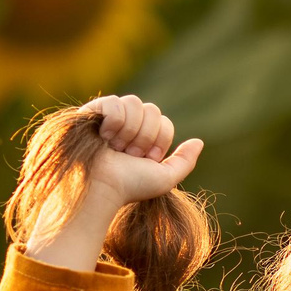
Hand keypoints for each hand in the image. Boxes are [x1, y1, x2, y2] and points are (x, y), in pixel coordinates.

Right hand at [24, 94, 202, 269]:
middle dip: (145, 136)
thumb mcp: (164, 178)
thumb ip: (184, 161)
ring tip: (115, 148)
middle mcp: (127, 126)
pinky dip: (114, 122)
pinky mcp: (92, 112)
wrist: (100, 188)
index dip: (159, 141)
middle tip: (129, 155)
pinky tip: (103, 137)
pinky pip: (114, 102)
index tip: (145, 159)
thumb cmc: (129, 186)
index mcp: (143, 138)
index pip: (164, 122)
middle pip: (152, 109)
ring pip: (134, 102)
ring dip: (129, 131)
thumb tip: (199, 141)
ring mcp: (109, 117)